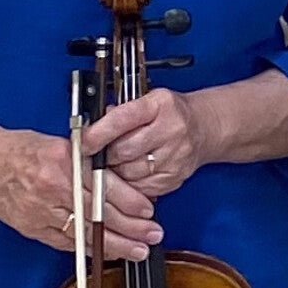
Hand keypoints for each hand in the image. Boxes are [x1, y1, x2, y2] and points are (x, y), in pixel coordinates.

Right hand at [0, 129, 161, 263]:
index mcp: (64, 162)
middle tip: (152, 235)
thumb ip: (90, 161)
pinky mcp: (35, 228)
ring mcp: (43, 211)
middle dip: (131, 228)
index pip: (105, 185)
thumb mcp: (62, 144)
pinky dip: (90, 249)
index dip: (130, 201)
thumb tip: (125, 181)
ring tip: (137, 251)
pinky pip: (68, 243)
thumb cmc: (22, 151)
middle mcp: (54, 187)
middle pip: (100, 213)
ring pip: (86, 233)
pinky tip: (107, 253)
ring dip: (115, 245)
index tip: (148, 209)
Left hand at [84, 87, 209, 196]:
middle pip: (124, 150)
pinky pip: (141, 187)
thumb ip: (120, 112)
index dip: (98, 134)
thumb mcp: (148, 100)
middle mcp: (171, 130)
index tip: (83, 142)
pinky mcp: (174, 177)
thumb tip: (93, 129)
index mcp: (160, 105)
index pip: (122, 120)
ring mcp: (175, 156)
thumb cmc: (172, 113)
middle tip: (98, 154)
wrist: (204, 128)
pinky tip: (129, 174)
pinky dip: (130, 183)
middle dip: (106, 155)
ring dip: (116, 171)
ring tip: (115, 163)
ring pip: (130, 172)